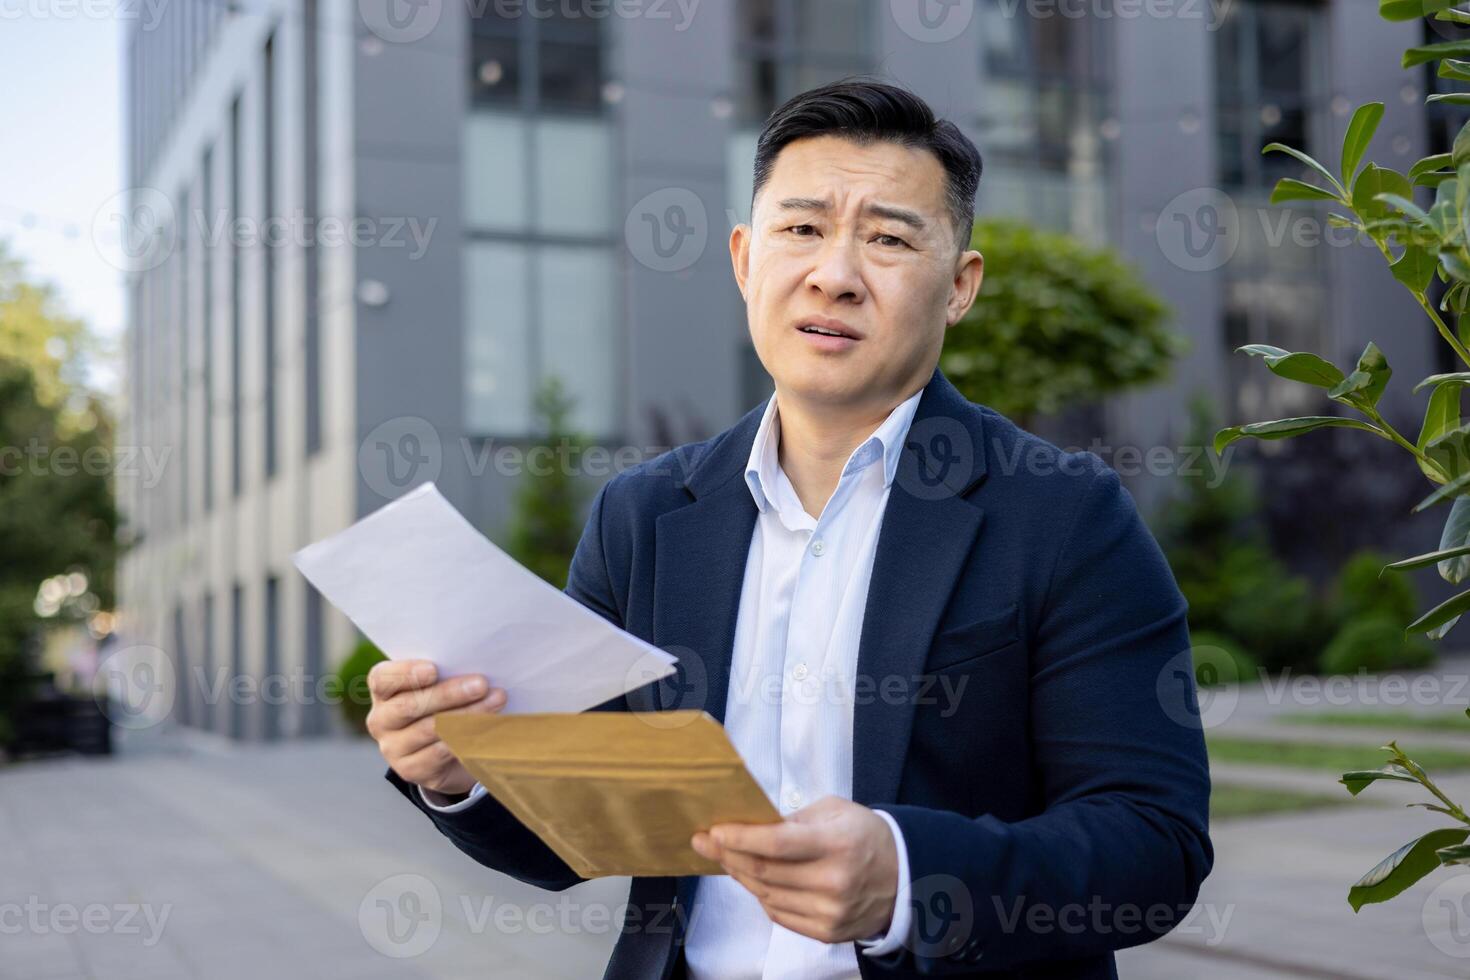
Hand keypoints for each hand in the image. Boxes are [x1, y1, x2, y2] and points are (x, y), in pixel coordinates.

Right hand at [366, 659, 506, 797]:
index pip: (382, 679)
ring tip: (496, 701)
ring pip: (430, 729)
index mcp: (383, 691)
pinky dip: (467, 738)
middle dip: (449, 693)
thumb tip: (475, 667)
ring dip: (467, 714)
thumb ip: (446, 674)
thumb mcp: (439, 685)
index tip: (434, 669)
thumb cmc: (443, 704)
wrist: (444, 753)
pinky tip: (488, 727)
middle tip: (482, 684)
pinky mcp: (410, 770)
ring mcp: (393, 748)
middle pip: (409, 705)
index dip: (406, 673)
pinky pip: (440, 753)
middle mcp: (381, 720)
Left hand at [691, 796, 898, 943]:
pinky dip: (761, 896)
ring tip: (726, 858)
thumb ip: (793, 819)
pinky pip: (779, 914)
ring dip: (740, 875)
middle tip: (705, 842)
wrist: (904, 876)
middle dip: (728, 855)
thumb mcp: (835, 811)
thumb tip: (749, 826)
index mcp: (838, 843)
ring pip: (766, 895)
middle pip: (765, 872)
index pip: (777, 843)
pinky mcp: (827, 932)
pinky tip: (754, 880)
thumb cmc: (864, 835)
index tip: (713, 831)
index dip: (740, 838)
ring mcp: (830, 912)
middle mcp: (835, 882)